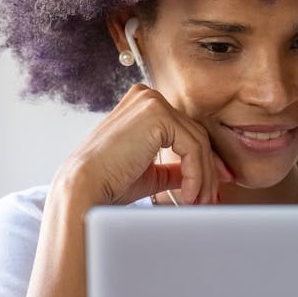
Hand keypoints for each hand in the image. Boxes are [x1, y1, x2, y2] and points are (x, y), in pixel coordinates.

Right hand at [52, 84, 232, 206]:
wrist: (84, 188)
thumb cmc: (109, 182)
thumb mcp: (150, 172)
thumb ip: (174, 168)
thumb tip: (202, 174)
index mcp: (143, 105)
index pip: (185, 130)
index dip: (203, 160)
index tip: (213, 185)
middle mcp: (147, 96)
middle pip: (195, 134)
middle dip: (208, 170)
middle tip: (211, 198)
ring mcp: (152, 102)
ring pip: (198, 142)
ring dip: (204, 176)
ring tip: (199, 201)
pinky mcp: (158, 114)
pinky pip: (192, 147)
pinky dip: (196, 174)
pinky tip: (189, 194)